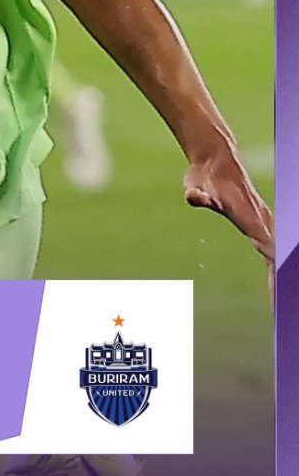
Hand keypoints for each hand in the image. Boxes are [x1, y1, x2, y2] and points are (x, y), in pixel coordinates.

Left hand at [184, 143, 273, 305]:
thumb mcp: (197, 186)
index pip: (270, 248)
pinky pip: (272, 257)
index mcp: (251, 219)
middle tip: (280, 314)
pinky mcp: (259, 228)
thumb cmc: (204, 177)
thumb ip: (198, 196)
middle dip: (281, 286)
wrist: (214, 161)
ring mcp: (264, 226)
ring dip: (280, 283)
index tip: (280, 287)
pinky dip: (275, 276)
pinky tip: (276, 292)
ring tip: (280, 309)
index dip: (276, 269)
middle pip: (279, 260)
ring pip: (278, 260)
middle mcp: (263, 223)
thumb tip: (194, 197)